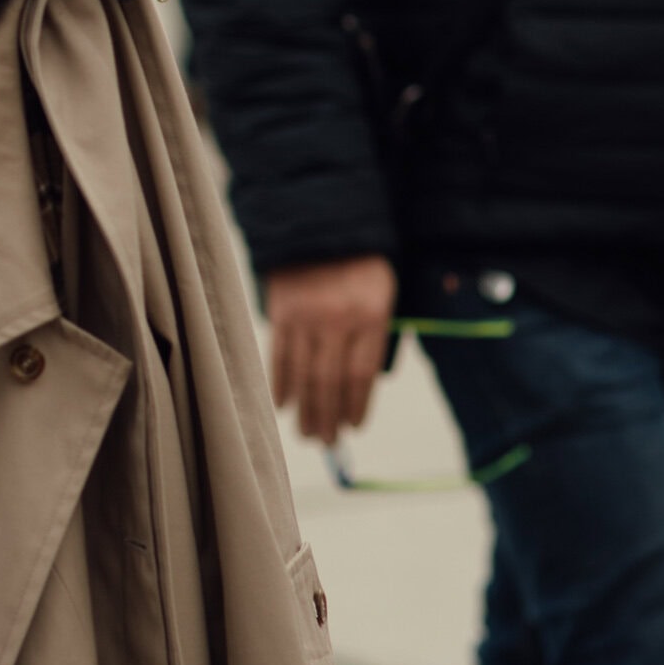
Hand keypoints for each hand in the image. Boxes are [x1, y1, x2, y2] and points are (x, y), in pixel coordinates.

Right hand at [265, 254, 397, 444]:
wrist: (324, 221)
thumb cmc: (362, 263)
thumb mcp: (384, 294)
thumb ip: (375, 336)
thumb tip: (360, 386)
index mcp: (371, 315)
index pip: (362, 375)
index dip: (357, 406)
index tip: (354, 428)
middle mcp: (337, 319)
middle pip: (330, 381)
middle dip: (329, 417)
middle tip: (328, 443)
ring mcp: (306, 315)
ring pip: (304, 375)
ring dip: (306, 410)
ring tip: (307, 434)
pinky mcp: (281, 310)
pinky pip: (279, 356)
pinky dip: (281, 384)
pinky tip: (283, 406)